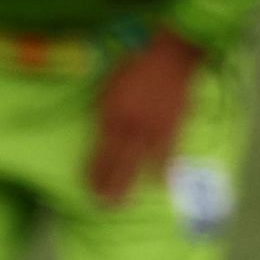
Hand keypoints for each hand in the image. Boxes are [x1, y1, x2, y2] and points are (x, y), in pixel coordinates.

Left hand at [88, 29, 202, 206]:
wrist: (170, 54)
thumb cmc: (137, 63)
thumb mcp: (111, 82)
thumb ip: (105, 107)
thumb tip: (101, 129)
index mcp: (113, 111)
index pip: (100, 147)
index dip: (94, 169)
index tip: (87, 186)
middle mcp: (130, 124)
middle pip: (117, 162)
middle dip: (108, 185)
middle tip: (101, 205)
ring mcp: (152, 129)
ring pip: (138, 163)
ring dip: (128, 185)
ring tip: (121, 205)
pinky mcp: (172, 128)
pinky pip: (166, 155)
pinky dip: (162, 171)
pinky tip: (158, 186)